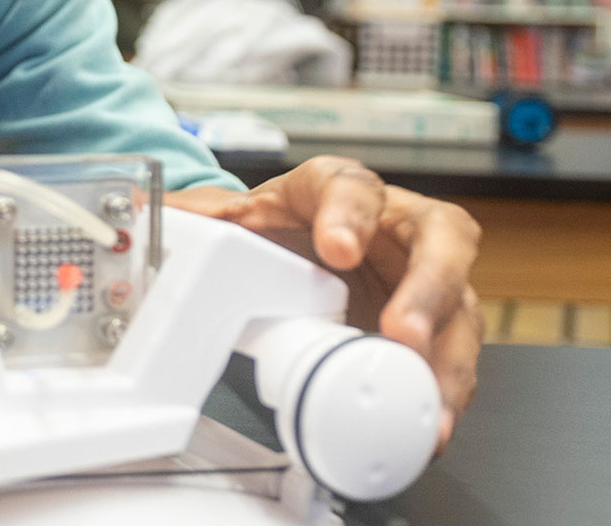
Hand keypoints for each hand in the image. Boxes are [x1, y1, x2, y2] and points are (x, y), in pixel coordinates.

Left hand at [169, 157, 482, 451]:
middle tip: (404, 332)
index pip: (351, 186)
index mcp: (339, 188)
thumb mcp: (241, 217)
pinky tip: (432, 424)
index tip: (337, 249)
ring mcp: (426, 275)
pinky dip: (445, 393)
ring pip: (460, 305)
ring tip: (428, 400)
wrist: (300, 246)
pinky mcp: (438, 325)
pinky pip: (453, 357)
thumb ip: (201, 219)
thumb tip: (150, 216)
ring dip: (447, 356)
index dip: (349, 215)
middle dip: (428, 288)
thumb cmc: (282, 225)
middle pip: (441, 238)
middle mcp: (399, 224)